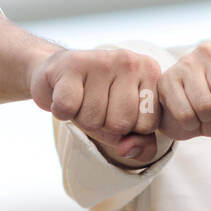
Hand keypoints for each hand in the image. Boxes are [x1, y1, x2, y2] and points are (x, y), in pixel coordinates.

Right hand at [30, 48, 161, 164]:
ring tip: (81, 98)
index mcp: (151, 73)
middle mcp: (130, 62)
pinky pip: (68, 108)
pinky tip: (66, 96)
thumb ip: (141, 144)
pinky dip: (62, 111)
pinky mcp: (72, 64)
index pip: (147, 126)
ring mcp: (102, 60)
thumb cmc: (98, 100)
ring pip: (93, 118)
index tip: (117, 110)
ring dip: (82, 117)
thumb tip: (127, 150)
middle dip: (104, 124)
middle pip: (121, 123)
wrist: (58, 72)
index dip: (128, 129)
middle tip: (96, 105)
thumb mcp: (126, 124)